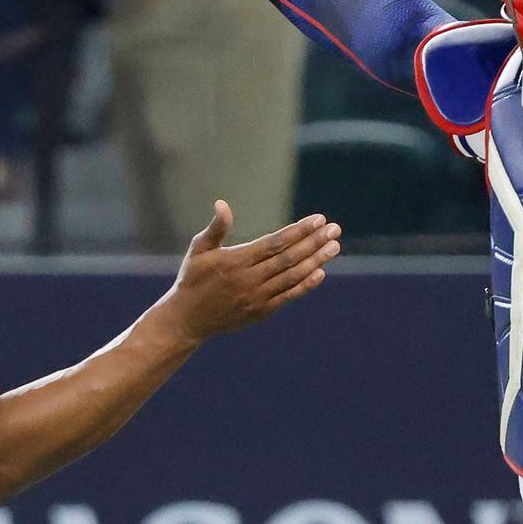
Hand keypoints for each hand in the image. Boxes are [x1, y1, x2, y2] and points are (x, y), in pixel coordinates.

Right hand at [164, 203, 340, 340]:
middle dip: (314, 242)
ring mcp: (257, 297)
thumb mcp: (198, 250)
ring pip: (292, 276)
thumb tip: (222, 204)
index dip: (298, 231)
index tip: (318, 219)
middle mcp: (249, 279)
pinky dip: (305, 285)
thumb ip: (215, 229)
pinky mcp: (261, 311)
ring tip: (334, 246)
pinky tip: (320, 272)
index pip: (274, 242)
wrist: (188, 319)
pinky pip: (288, 296)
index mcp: (236, 261)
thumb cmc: (193, 279)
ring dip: (316, 261)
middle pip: (289, 258)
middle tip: (334, 229)